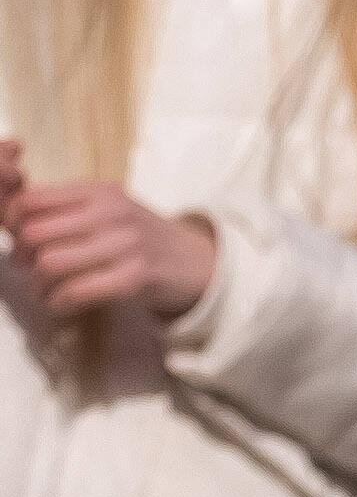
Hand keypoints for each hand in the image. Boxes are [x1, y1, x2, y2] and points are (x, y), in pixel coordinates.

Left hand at [4, 172, 215, 319]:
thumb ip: (68, 210)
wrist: (197, 262)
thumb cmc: (142, 237)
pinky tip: (61, 304)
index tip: (21, 241)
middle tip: (29, 269)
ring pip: (49, 264)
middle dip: (22, 258)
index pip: (31, 201)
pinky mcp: (134, 277)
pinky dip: (57, 303)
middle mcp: (112, 213)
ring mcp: (125, 244)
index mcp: (100, 192)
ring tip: (43, 290)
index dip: (14, 224)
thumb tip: (13, 225)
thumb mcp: (110, 209)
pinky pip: (75, 291)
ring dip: (37, 285)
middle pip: (34, 234)